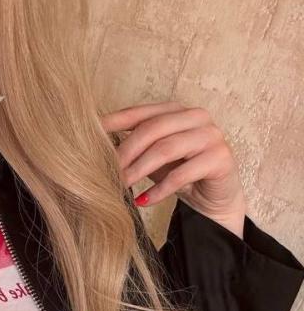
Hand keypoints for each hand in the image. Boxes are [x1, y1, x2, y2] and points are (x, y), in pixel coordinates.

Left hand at [99, 101, 246, 237]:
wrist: (215, 197)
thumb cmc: (179, 172)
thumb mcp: (152, 156)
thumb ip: (132, 145)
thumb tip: (93, 143)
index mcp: (176, 110)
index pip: (140, 113)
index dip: (114, 122)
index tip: (89, 134)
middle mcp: (196, 116)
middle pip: (152, 129)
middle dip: (126, 151)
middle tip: (106, 171)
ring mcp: (211, 135)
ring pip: (166, 149)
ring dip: (139, 169)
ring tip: (121, 185)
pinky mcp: (221, 159)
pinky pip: (183, 174)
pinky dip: (159, 189)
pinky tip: (143, 200)